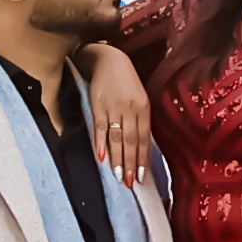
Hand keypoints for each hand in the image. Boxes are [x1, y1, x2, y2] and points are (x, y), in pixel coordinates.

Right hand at [86, 43, 152, 175]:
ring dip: (117, 158)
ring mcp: (113, 107)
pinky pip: (99, 128)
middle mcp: (130, 109)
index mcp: (143, 108)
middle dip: (130, 163)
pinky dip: (100, 143)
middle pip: (131, 141)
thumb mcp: (139, 98)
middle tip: (129, 182)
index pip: (144, 138)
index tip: (141, 176)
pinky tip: (101, 158)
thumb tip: (139, 147)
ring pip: (116, 137)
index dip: (142, 158)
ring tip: (117, 175)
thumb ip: (140, 121)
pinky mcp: (97, 105)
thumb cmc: (126, 82)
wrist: (108, 59)